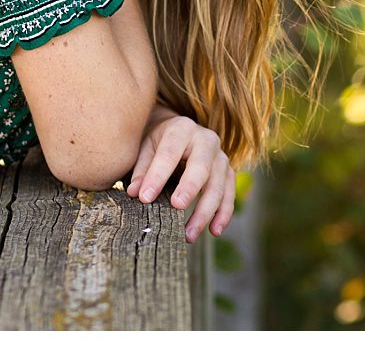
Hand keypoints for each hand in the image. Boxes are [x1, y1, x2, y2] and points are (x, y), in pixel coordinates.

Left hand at [126, 105, 235, 243]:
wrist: (178, 131)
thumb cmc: (157, 141)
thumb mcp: (144, 147)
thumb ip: (141, 169)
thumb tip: (135, 193)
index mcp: (182, 129)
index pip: (170, 153)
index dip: (157, 176)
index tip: (145, 198)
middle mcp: (206, 140)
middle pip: (202, 166)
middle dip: (190, 188)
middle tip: (177, 207)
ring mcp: (220, 156)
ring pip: (218, 184)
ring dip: (206, 211)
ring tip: (190, 234)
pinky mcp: (227, 172)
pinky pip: (229, 193)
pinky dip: (223, 213)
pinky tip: (214, 231)